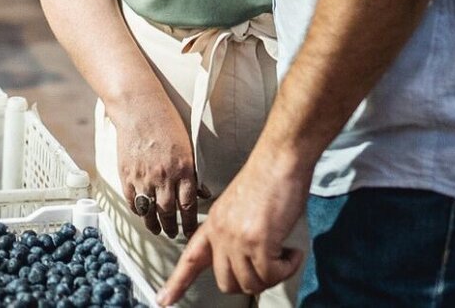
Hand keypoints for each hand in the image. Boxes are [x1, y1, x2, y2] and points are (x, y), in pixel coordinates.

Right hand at [112, 101, 200, 239]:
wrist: (139, 108)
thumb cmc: (166, 122)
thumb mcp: (188, 146)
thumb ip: (195, 172)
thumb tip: (203, 192)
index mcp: (183, 169)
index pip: (188, 206)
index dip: (189, 223)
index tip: (190, 231)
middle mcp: (164, 177)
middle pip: (168, 213)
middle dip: (172, 227)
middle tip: (173, 233)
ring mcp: (144, 177)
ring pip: (149, 211)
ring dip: (154, 224)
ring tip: (157, 230)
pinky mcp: (127, 174)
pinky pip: (132, 200)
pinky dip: (138, 210)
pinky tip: (142, 213)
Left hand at [160, 152, 307, 303]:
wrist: (279, 160)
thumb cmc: (266, 180)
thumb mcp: (237, 207)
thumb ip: (234, 232)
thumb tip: (248, 259)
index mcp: (213, 226)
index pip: (189, 260)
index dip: (176, 284)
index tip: (163, 300)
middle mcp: (220, 234)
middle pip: (227, 283)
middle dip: (251, 282)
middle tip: (271, 265)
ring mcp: (237, 239)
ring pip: (251, 284)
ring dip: (273, 275)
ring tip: (285, 255)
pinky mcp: (258, 242)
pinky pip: (272, 274)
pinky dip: (287, 268)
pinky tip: (292, 252)